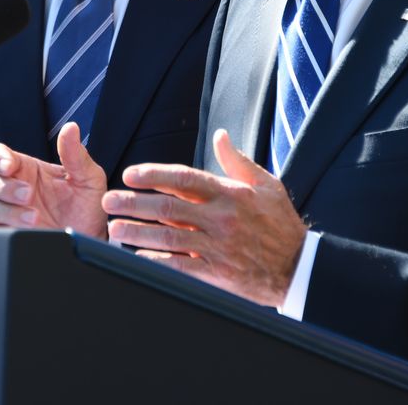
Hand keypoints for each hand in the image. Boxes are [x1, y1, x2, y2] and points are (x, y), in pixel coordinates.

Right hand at [0, 122, 107, 238]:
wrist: (91, 239)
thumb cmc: (88, 205)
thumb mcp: (87, 177)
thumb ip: (75, 154)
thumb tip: (70, 128)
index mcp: (27, 169)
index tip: (9, 165)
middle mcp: (13, 188)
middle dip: (3, 186)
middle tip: (29, 194)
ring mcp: (10, 212)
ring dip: (8, 209)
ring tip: (34, 217)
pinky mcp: (10, 233)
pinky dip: (10, 226)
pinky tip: (31, 228)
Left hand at [101, 129, 307, 306]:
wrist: (299, 267)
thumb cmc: (280, 223)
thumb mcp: (266, 185)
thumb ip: (237, 161)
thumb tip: (220, 136)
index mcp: (230, 194)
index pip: (184, 178)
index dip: (154, 174)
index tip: (130, 173)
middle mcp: (220, 218)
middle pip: (168, 207)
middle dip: (134, 203)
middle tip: (109, 200)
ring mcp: (217, 247)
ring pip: (168, 237)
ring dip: (137, 232)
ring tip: (114, 228)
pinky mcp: (217, 273)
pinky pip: (180, 266)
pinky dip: (157, 261)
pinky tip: (137, 256)